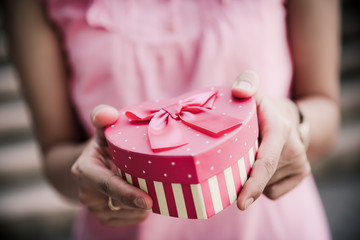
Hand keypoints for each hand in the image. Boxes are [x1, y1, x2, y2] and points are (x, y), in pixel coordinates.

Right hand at [71, 105, 152, 225]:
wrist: (99, 163)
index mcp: (85, 169)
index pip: (107, 184)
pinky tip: (146, 204)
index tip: (147, 200)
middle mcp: (86, 191)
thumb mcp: (103, 128)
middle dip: (138, 201)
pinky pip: (125, 220)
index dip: (126, 193)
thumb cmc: (106, 144)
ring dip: (140, 208)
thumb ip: (103, 117)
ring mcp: (95, 207)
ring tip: (155, 194)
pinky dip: (138, 214)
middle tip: (161, 195)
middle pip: (117, 202)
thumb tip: (108, 114)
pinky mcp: (104, 216)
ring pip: (123, 214)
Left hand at [232, 70, 310, 209]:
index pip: (265, 161)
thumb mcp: (255, 94)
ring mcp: (300, 162)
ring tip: (252, 155)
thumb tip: (239, 90)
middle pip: (260, 176)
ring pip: (264, 184)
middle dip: (241, 179)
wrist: (289, 118)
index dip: (253, 183)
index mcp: (279, 129)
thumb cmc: (263, 110)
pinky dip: (263, 184)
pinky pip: (272, 191)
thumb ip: (246, 84)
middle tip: (229, 167)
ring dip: (251, 177)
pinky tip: (263, 166)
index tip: (240, 203)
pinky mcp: (301, 174)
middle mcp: (294, 148)